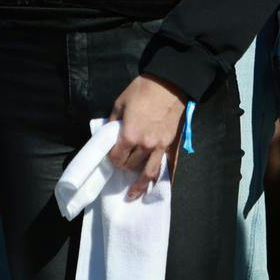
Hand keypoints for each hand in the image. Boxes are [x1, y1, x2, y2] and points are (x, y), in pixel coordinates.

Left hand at [107, 74, 185, 199]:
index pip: (116, 157)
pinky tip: (154, 186)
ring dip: (139, 185)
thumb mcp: (120, 102)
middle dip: (123, 167)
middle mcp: (144, 145)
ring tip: (133, 195)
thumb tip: (110, 133)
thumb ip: (113, 121)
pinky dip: (157, 177)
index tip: (109, 158)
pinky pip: (163, 166)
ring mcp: (159, 146)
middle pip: (131, 165)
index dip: (111, 160)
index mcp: (129, 135)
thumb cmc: (142, 90)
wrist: (170, 83)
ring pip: (148, 172)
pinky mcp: (170, 144)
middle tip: (120, 166)